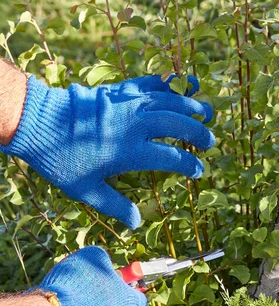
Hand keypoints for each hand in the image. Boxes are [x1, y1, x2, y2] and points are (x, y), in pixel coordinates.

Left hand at [0, 74, 214, 228]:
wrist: (41, 122)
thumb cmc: (62, 160)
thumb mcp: (86, 189)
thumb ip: (115, 205)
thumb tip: (136, 223)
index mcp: (129, 152)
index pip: (171, 158)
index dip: (190, 164)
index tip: (199, 170)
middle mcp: (135, 126)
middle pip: (178, 125)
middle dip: (198, 132)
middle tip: (209, 140)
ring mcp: (130, 104)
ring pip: (170, 102)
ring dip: (191, 107)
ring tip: (206, 113)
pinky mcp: (123, 90)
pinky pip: (152, 83)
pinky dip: (171, 82)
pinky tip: (186, 83)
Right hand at [37, 246, 146, 305]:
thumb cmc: (79, 287)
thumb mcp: (92, 257)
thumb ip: (102, 259)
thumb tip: (102, 261)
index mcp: (131, 304)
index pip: (139, 298)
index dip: (129, 286)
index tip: (117, 278)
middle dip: (107, 299)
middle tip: (89, 289)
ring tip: (73, 302)